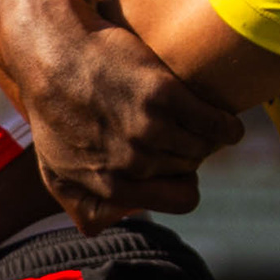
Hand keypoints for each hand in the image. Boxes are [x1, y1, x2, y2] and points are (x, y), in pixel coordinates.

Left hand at [12, 21, 243, 229]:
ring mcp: (149, 130)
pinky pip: (217, 125)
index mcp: (111, 186)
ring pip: (203, 147)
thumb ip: (78, 201)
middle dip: (187, 152)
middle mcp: (132, 164)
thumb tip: (95, 230)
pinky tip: (226, 122)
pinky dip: (227, 125)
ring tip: (199, 121)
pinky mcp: (164, 96)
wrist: (52, 49)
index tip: (176, 166)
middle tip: (177, 130)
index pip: (180, 200)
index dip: (182, 181)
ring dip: (205, 135)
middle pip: (190, 168)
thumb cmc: (52, 108)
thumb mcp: (53, 166)